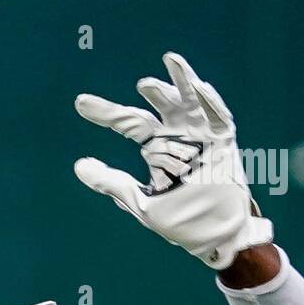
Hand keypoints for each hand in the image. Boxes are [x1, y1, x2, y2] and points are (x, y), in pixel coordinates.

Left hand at [73, 53, 272, 268]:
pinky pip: (219, 118)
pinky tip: (199, 86)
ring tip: (167, 66)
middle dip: (152, 93)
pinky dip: (211, 102)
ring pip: (190, 103)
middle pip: (160, 106)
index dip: (105, 112)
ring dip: (180, 84)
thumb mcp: (139, 201)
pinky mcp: (225, 144)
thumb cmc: (179, 219)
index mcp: (156, 147)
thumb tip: (78, 165)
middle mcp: (178, 136)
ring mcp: (202, 137)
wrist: (213, 238)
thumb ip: (111, 182)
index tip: (80, 102)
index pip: (128, 123)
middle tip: (141, 85)